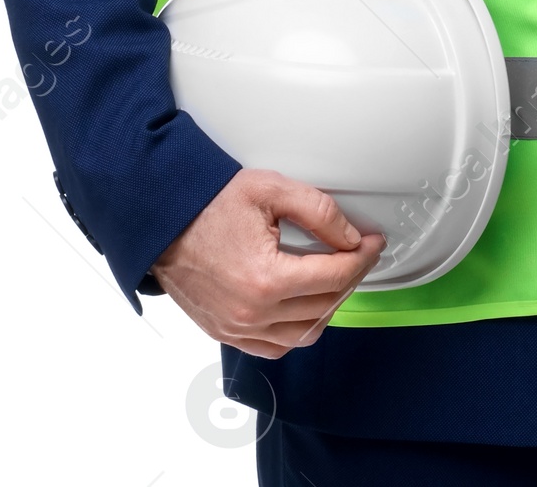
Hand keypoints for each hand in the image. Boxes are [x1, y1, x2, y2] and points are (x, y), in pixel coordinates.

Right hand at [151, 167, 385, 357]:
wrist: (163, 220)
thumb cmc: (208, 204)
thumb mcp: (270, 190)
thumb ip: (318, 212)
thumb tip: (350, 238)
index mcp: (266, 279)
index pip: (334, 276)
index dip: (362, 258)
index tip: (372, 243)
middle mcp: (252, 313)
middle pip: (324, 304)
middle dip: (350, 277)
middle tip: (358, 254)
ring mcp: (237, 328)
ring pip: (304, 333)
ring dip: (328, 306)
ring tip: (336, 278)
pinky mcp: (225, 332)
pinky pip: (275, 347)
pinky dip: (298, 330)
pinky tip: (306, 305)